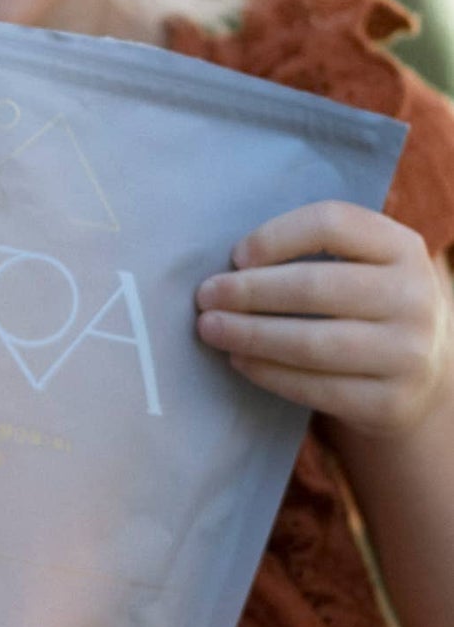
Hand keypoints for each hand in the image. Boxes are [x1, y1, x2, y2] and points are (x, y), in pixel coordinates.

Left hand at [194, 200, 453, 437]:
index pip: (332, 224)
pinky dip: (268, 373)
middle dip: (248, 292)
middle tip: (205, 296)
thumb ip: (313, 254)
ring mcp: (408, 354)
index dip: (275, 237)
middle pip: (315, 287)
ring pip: (312, 343)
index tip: (236, 256)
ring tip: (211, 329)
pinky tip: (239, 360)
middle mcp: (414, 297)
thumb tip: (231, 267)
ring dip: (250, 335)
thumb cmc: (365, 306)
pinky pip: (316, 388)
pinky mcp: (390, 402)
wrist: (421, 374)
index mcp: (401, 248)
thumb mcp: (360, 265)